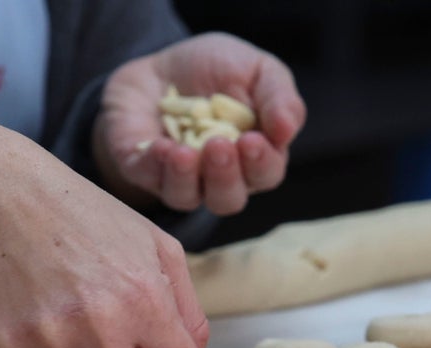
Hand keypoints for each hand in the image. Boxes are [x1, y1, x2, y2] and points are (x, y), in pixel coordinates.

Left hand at [93, 32, 305, 215]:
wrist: (159, 64)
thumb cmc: (216, 70)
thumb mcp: (256, 70)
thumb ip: (278, 97)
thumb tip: (288, 129)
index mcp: (252, 157)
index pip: (265, 174)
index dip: (261, 164)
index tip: (253, 141)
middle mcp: (216, 178)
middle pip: (228, 198)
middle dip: (225, 176)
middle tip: (219, 146)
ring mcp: (178, 179)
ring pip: (187, 198)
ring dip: (187, 178)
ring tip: (185, 151)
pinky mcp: (142, 170)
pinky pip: (148, 179)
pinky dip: (154, 165)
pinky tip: (160, 146)